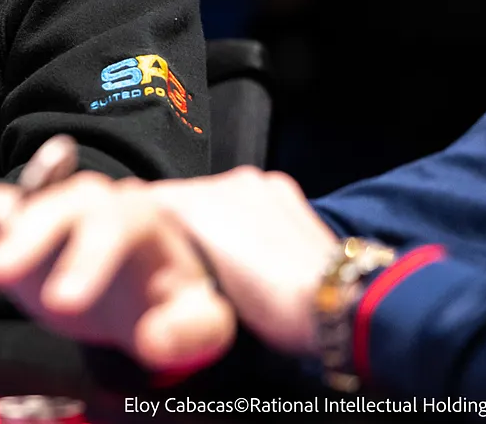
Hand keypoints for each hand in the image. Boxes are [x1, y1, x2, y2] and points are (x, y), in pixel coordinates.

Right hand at [0, 172, 234, 371]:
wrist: (149, 282)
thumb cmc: (173, 298)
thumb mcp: (199, 317)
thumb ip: (189, 328)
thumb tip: (153, 338)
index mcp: (137, 218)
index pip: (113, 224)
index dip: (87, 260)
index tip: (65, 302)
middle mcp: (85, 202)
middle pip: (51, 206)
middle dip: (21, 239)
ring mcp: (43, 212)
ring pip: (0, 203)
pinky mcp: (10, 228)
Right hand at [147, 168, 337, 355]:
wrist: (340, 302)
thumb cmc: (269, 306)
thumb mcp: (203, 289)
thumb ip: (174, 256)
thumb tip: (155, 246)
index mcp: (195, 201)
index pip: (149, 201)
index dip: (145, 227)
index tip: (145, 253)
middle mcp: (224, 180)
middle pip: (183, 197)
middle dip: (180, 224)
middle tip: (186, 262)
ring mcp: (258, 182)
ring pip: (215, 197)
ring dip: (213, 219)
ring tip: (224, 257)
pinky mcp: (284, 189)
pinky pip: (247, 198)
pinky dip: (243, 216)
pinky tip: (253, 246)